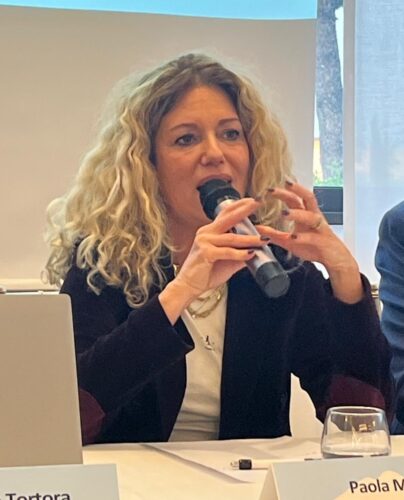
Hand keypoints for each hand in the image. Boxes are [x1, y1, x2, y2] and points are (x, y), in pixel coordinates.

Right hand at [159, 197, 268, 322]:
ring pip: (232, 238)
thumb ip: (240, 254)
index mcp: (210, 232)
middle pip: (228, 219)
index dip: (238, 206)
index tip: (252, 201)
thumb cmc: (205, 273)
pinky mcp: (205, 253)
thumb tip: (256, 251)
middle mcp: (206, 233)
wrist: (189, 286)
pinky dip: (240, 253)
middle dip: (244, 210)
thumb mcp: (227, 261)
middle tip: (258, 203)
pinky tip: (250, 254)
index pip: (225, 214)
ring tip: (264, 239)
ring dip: (250, 239)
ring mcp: (204, 242)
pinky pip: (227, 251)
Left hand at [256, 181, 362, 302]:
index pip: (295, 198)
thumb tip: (257, 229)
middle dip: (291, 191)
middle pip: (306, 198)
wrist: (335, 259)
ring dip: (296, 214)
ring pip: (311, 216)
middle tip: (273, 190)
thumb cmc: (313, 247)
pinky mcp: (323, 242)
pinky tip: (293, 237)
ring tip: (283, 213)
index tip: (268, 188)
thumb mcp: (290, 241)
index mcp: (307, 215)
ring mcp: (320, 229)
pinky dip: (302, 237)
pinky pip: (313, 238)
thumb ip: (274, 235)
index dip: (283, 191)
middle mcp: (315, 218)